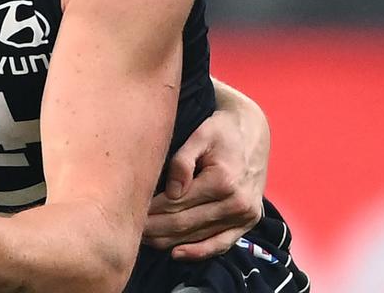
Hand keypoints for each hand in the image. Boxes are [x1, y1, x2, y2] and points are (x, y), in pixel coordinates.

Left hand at [143, 108, 266, 259]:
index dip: (151, 210)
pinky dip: (199, 252)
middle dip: (155, 228)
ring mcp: (245, 216)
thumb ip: (182, 162)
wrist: (253, 130)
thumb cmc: (221, 131)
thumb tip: (171, 192)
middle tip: (129, 229)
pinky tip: (177, 253)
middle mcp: (237, 203)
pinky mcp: (249, 222)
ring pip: (199, 236)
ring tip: (144, 240)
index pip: (177, 203)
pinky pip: (222, 244)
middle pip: (185, 223)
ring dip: (170, 241)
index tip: (129, 211)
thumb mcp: (199, 136)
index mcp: (223, 181)